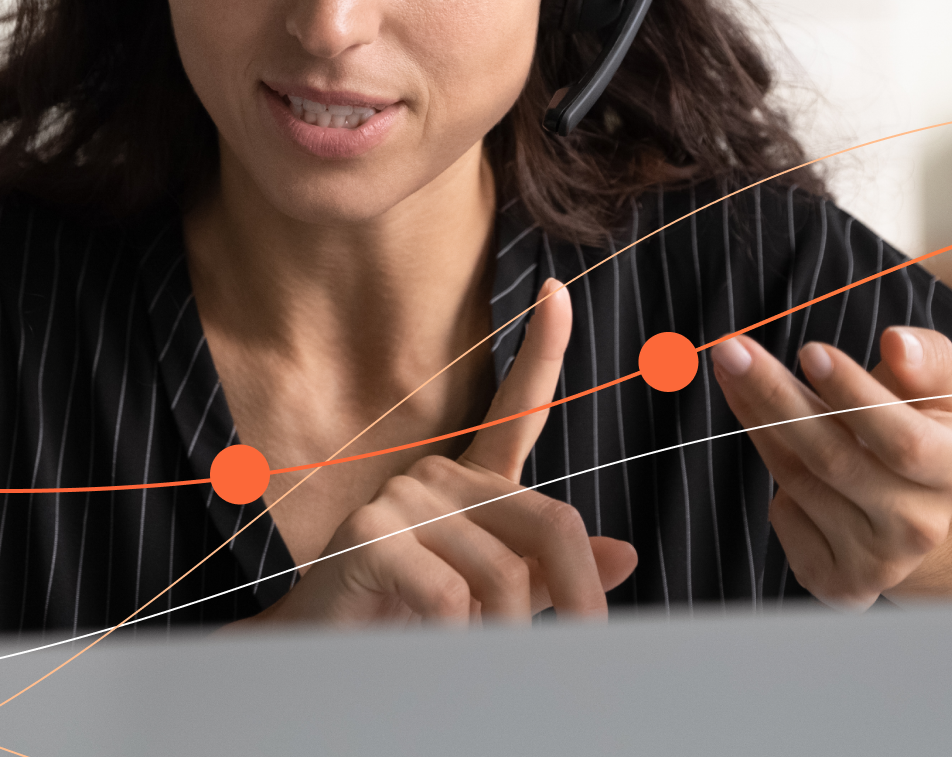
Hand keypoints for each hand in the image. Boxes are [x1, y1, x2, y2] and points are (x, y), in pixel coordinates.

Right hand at [234, 279, 637, 626]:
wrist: (325, 660)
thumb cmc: (408, 623)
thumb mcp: (495, 603)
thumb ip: (552, 576)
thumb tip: (626, 554)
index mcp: (470, 483)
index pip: (516, 410)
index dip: (541, 350)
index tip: (557, 291)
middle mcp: (439, 476)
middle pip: (548, 522)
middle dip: (577, 593)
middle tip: (582, 647)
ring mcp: (402, 497)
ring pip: (502, 574)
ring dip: (502, 635)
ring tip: (474, 657)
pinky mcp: (370, 533)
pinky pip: (451, 595)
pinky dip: (457, 639)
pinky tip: (435, 647)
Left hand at [708, 326, 951, 607]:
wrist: (916, 520)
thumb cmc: (921, 433)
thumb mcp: (941, 393)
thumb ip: (928, 360)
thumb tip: (898, 343)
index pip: (902, 438)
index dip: (854, 394)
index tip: (809, 350)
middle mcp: (920, 526)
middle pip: (834, 458)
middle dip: (775, 397)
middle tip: (731, 350)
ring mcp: (879, 563)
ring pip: (798, 479)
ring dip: (758, 420)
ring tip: (736, 372)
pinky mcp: (838, 584)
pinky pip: (785, 516)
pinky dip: (773, 472)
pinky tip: (776, 443)